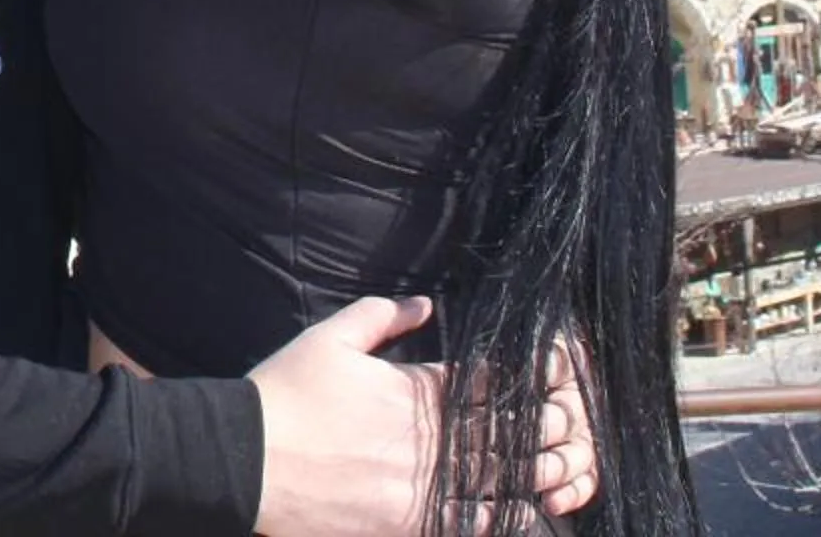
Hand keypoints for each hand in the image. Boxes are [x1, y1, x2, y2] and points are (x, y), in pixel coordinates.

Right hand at [246, 298, 595, 536]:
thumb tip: (426, 304)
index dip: (531, 379)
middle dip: (546, 426)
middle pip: (506, 432)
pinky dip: (501, 518)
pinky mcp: (406, 522)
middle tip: (572, 422)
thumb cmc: (287, 393)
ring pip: (498, 480)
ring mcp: (421, 484)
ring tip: (562, 468)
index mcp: (414, 389)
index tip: (556, 376)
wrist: (249, 459)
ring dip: (536, 473)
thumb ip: (380, 315)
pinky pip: (468, 522)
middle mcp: (428, 438)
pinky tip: (524, 513)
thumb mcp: (329, 337)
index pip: (492, 381)